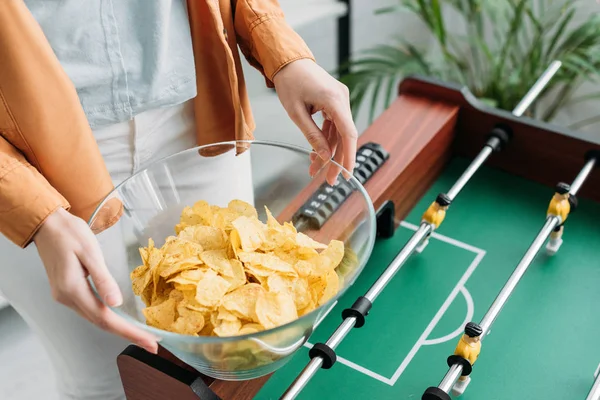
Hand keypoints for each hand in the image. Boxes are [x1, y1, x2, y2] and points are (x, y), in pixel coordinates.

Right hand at [34, 208, 157, 353]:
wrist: (47, 224)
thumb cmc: (70, 233)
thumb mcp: (90, 253)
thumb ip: (103, 279)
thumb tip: (116, 303)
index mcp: (73, 289)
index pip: (105, 318)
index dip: (129, 332)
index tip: (149, 341)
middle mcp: (67, 298)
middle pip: (101, 323)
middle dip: (128, 334)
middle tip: (152, 343)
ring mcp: (65, 296)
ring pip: (95, 318)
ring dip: (119, 328)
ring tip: (141, 334)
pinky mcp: (67, 291)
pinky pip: (91, 310)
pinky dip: (108, 317)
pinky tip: (121, 319)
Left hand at [273, 59, 357, 183]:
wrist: (288, 60)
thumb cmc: (289, 82)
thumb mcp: (296, 113)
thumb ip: (312, 135)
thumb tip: (325, 156)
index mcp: (334, 100)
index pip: (348, 134)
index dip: (349, 156)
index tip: (347, 174)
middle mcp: (342, 99)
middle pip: (344, 137)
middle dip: (337, 160)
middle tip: (330, 180)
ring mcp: (340, 100)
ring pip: (338, 134)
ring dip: (328, 152)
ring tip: (315, 170)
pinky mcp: (335, 102)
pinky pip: (333, 126)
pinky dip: (325, 140)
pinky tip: (316, 154)